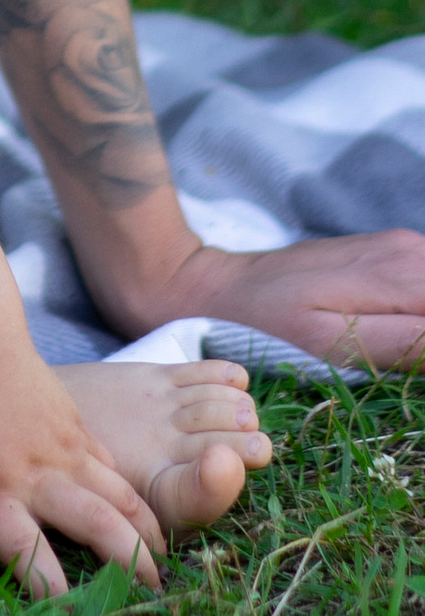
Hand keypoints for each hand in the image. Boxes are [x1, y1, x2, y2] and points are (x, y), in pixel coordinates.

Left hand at [0, 342, 165, 598]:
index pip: (25, 550)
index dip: (49, 588)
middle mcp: (34, 474)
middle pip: (96, 524)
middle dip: (127, 564)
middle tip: (147, 597)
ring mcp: (63, 448)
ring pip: (119, 497)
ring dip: (145, 533)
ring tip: (159, 568)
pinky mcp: (77, 427)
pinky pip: (114, 470)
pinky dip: (134, 498)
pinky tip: (145, 521)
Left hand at [131, 229, 424, 371]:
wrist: (212, 289)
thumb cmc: (267, 328)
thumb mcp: (335, 345)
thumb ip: (411, 341)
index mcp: (403, 276)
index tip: (419, 363)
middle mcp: (410, 253)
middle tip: (405, 365)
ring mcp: (400, 250)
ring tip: (402, 357)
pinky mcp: (387, 256)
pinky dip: (424, 314)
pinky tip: (410, 339)